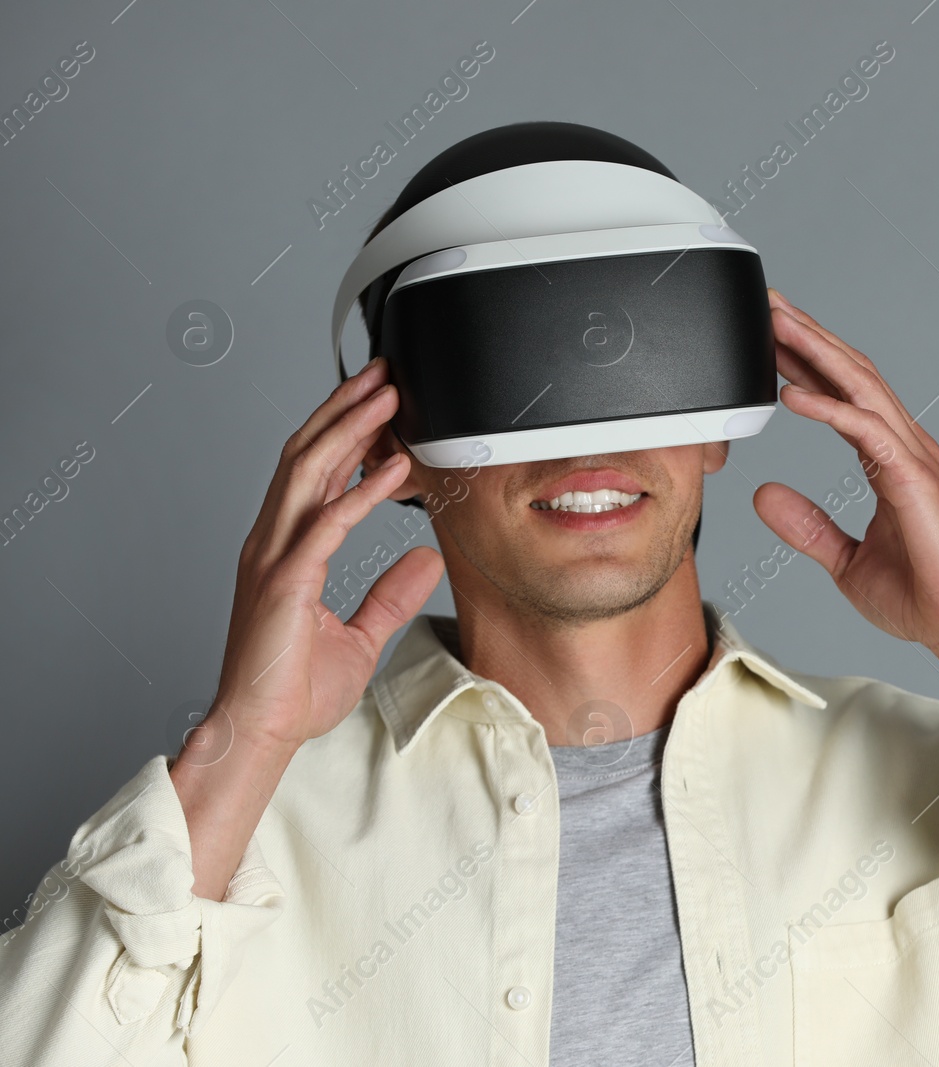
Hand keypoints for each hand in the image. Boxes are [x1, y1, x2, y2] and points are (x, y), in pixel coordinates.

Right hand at [207, 357, 443, 753]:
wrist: (261, 730)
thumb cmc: (294, 689)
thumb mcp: (361, 635)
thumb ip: (392, 594)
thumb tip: (428, 561)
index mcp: (286, 550)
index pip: (314, 473)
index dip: (343, 431)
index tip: (378, 404)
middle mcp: (274, 543)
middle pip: (307, 455)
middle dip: (345, 410)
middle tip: (383, 376)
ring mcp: (275, 558)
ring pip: (310, 473)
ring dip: (351, 430)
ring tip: (387, 398)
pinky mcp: (287, 581)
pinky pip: (328, 524)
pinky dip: (362, 491)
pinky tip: (394, 468)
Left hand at [751, 289, 938, 655]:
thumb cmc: (920, 596)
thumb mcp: (844, 560)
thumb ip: (808, 525)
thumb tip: (764, 496)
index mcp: (892, 460)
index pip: (845, 396)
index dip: (809, 364)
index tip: (772, 341)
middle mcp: (906, 447)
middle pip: (852, 374)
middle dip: (809, 337)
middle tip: (769, 307)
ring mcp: (914, 456)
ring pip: (860, 386)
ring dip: (816, 351)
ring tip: (777, 325)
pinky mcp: (913, 476)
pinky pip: (865, 429)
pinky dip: (827, 407)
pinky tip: (791, 394)